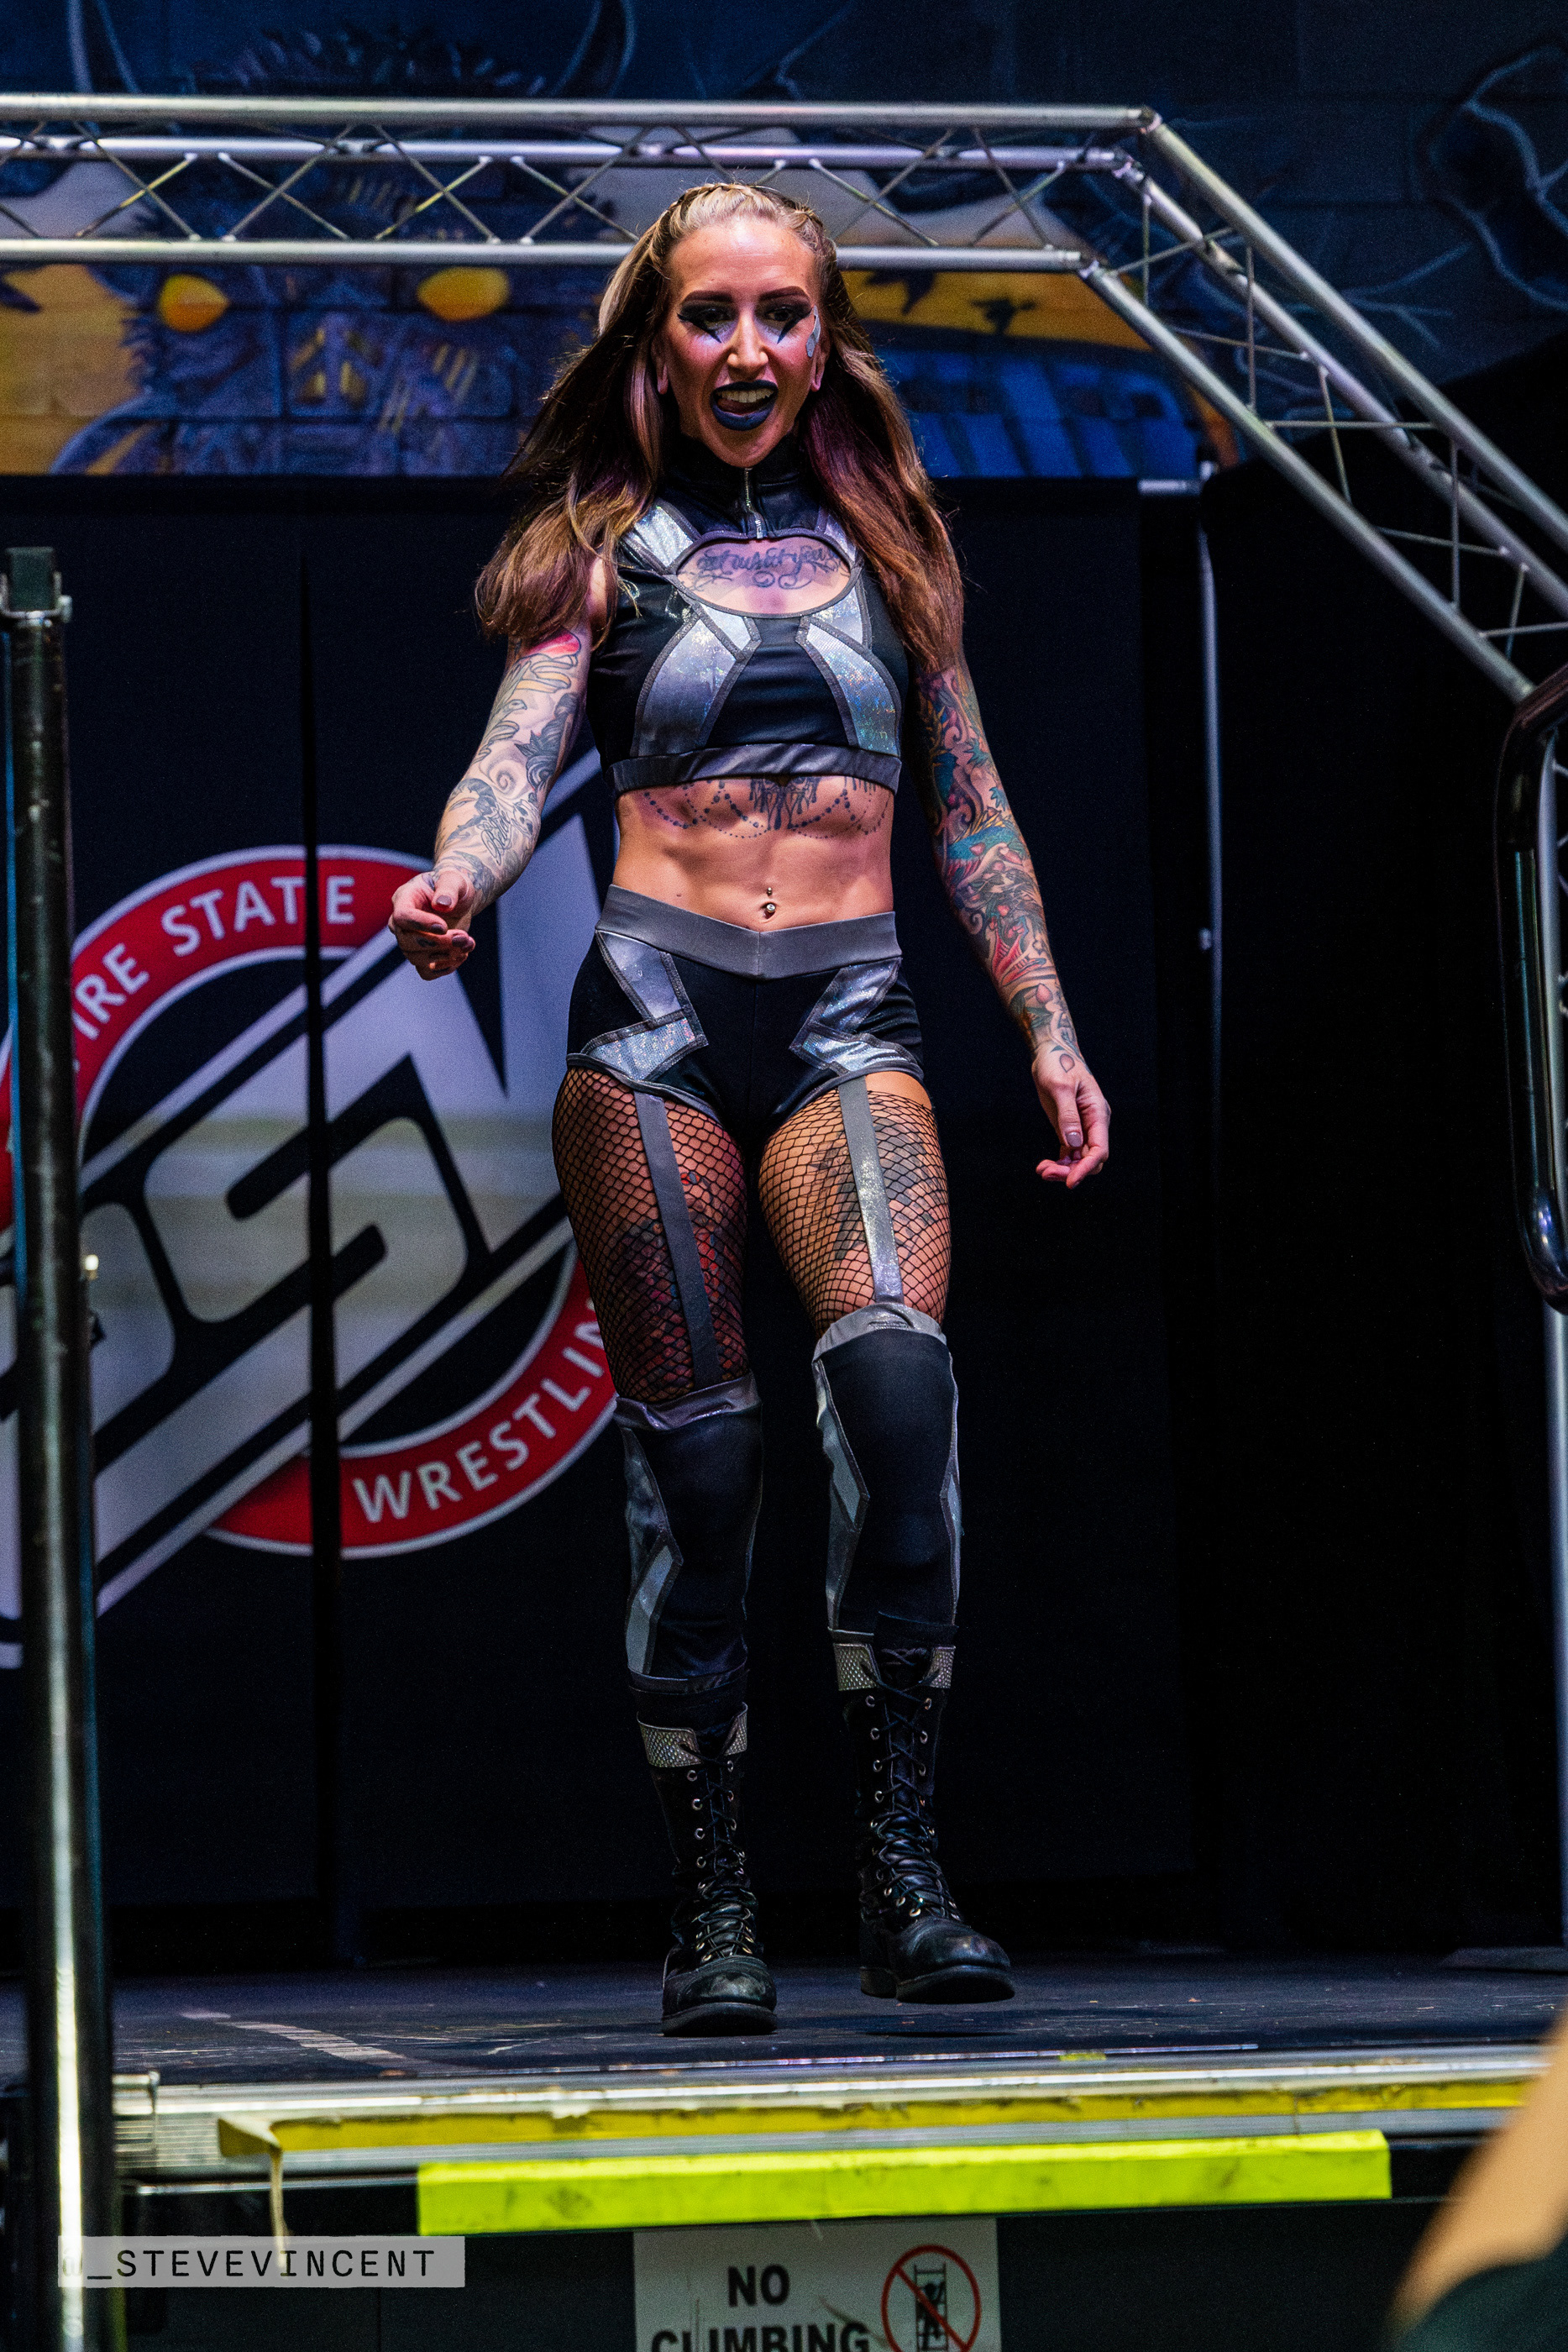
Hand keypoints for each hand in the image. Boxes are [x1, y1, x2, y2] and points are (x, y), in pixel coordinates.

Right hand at [388, 865, 478, 979]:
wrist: (458, 899)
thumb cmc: (453, 885)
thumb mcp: (454, 880)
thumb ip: (448, 889)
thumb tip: (442, 905)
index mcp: (404, 899)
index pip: (403, 917)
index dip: (421, 924)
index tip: (444, 926)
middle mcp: (401, 923)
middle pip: (407, 942)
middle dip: (438, 943)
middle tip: (464, 937)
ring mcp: (410, 941)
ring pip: (416, 959)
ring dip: (446, 955)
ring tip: (469, 942)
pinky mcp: (422, 955)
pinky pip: (426, 972)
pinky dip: (445, 968)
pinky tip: (462, 955)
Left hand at [1032, 1044, 1109, 1187]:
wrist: (1050, 1052)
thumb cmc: (1058, 1064)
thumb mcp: (1060, 1087)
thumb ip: (1068, 1115)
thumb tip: (1074, 1142)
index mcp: (1097, 1113)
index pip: (1099, 1149)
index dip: (1086, 1167)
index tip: (1070, 1181)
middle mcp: (1093, 1123)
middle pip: (1090, 1159)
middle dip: (1071, 1171)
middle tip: (1046, 1173)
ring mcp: (1081, 1127)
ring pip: (1079, 1159)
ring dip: (1063, 1169)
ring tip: (1042, 1171)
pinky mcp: (1068, 1128)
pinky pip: (1069, 1154)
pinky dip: (1059, 1163)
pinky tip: (1044, 1167)